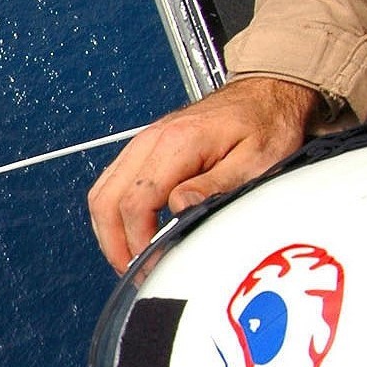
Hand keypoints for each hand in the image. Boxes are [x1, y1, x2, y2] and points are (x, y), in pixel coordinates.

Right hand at [87, 76, 322, 271]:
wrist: (264, 94)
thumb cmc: (265, 124)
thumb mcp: (257, 159)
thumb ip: (216, 185)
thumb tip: (179, 209)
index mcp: (177, 143)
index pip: (135, 201)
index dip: (137, 241)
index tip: (153, 264)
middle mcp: (151, 140)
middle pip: (105, 199)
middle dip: (114, 243)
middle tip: (137, 272)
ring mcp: (143, 142)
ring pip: (102, 193)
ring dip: (109, 231)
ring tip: (132, 259)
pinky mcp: (144, 148)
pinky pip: (112, 184)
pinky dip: (114, 214)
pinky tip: (131, 234)